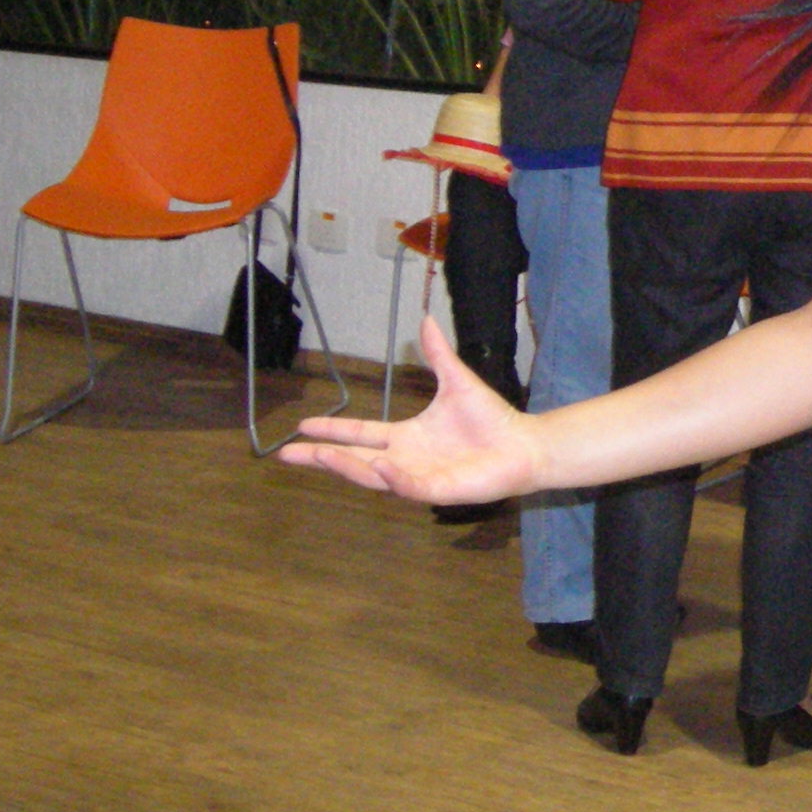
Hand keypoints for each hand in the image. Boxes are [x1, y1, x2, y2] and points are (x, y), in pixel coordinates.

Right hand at [281, 316, 545, 503]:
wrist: (524, 443)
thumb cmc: (491, 419)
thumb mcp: (456, 381)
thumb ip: (437, 355)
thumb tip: (425, 320)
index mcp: (405, 437)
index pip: (360, 434)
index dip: (332, 430)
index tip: (302, 426)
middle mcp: (405, 460)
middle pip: (354, 460)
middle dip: (321, 457)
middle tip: (287, 454)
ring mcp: (419, 478)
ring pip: (373, 476)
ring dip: (347, 467)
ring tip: (319, 455)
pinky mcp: (438, 490)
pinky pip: (411, 487)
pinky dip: (395, 479)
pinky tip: (380, 466)